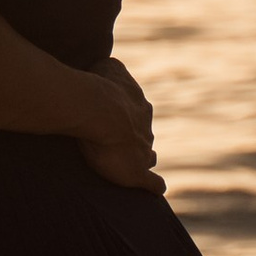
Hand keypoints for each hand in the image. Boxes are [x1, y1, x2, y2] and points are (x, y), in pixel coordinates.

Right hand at [79, 58, 165, 196]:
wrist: (101, 111)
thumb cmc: (99, 87)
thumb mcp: (109, 66)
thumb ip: (113, 68)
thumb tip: (112, 65)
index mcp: (139, 105)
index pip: (137, 113)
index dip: (126, 118)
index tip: (114, 121)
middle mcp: (146, 126)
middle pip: (145, 134)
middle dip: (135, 139)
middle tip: (119, 144)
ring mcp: (145, 149)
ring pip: (149, 156)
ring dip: (142, 159)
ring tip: (130, 166)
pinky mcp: (139, 171)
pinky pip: (153, 183)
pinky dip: (155, 186)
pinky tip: (156, 189)